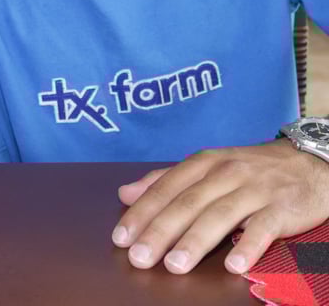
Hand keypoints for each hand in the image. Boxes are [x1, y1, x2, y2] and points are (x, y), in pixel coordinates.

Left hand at [111, 139, 328, 274]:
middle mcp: (225, 173)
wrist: (306, 162)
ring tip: (174, 266)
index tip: (121, 237)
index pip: (165, 188)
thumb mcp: (205, 166)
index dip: (142, 213)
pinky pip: (264, 229)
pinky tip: (233, 265)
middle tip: (139, 257)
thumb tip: (125, 193)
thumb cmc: (248, 169)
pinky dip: (248, 246)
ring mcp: (254, 190)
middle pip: (187, 203)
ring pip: (220, 216)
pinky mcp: (281, 209)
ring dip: (195, 242)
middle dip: (160, 231)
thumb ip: (165, 181)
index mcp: (202, 163)